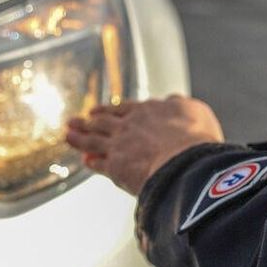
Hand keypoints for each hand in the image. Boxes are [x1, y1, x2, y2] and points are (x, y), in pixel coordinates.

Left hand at [65, 95, 225, 194]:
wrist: (186, 162)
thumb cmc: (197, 138)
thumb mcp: (196, 111)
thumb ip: (181, 104)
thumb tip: (174, 99)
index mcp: (149, 110)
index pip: (125, 108)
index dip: (111, 110)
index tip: (99, 110)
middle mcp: (130, 125)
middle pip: (103, 120)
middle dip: (88, 120)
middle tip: (75, 120)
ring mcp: (120, 145)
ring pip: (93, 139)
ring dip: (79, 137)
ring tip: (68, 134)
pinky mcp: (116, 167)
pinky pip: (99, 163)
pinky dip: (91, 161)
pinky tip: (85, 160)